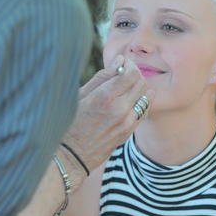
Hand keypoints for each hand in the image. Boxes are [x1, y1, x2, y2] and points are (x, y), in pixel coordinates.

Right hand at [62, 55, 154, 172]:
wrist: (72, 155)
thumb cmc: (70, 122)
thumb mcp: (80, 95)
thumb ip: (103, 77)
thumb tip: (120, 61)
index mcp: (104, 97)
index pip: (131, 73)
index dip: (128, 65)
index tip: (122, 63)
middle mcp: (119, 109)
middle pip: (141, 82)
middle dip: (134, 73)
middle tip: (124, 72)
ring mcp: (127, 122)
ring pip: (145, 95)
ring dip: (139, 86)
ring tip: (126, 86)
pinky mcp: (129, 131)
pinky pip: (144, 109)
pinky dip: (142, 100)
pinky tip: (131, 98)